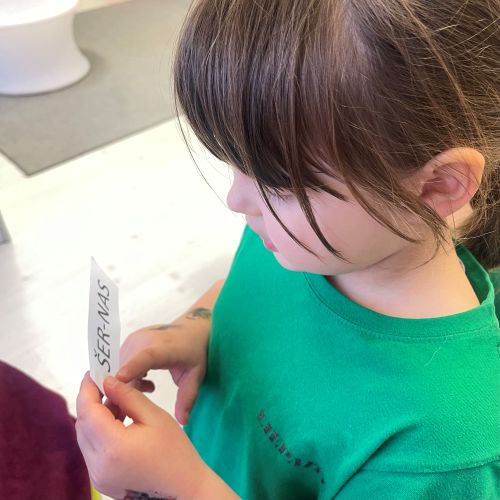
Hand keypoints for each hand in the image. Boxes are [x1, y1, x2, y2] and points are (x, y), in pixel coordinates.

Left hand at [76, 372, 207, 498]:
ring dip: (96, 416)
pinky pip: (92, 450)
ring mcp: (97, 476)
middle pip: (82, 424)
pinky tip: (119, 422)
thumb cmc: (175, 450)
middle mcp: (97, 464)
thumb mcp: (154, 416)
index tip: (93, 372)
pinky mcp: (101, 482)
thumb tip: (108, 381)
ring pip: (85, 437)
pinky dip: (100, 432)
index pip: (87, 411)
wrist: (184, 489)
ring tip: (118, 402)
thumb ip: (128, 396)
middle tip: (108, 384)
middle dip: (91, 401)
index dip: (87, 389)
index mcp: (112, 446)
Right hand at [115, 319, 209, 425]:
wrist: (191, 329)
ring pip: (119, 368)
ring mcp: (135, 339)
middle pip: (125, 369)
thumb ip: (188, 397)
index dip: (133, 367)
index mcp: (165, 348)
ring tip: (147, 391)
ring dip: (125, 386)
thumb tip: (182, 422)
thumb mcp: (196, 375)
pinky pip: (120, 362)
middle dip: (122, 392)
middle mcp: (146, 340)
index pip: (147, 357)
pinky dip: (126, 377)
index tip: (118, 379)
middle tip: (129, 413)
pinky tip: (145, 381)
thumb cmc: (195, 353)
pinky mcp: (129, 341)